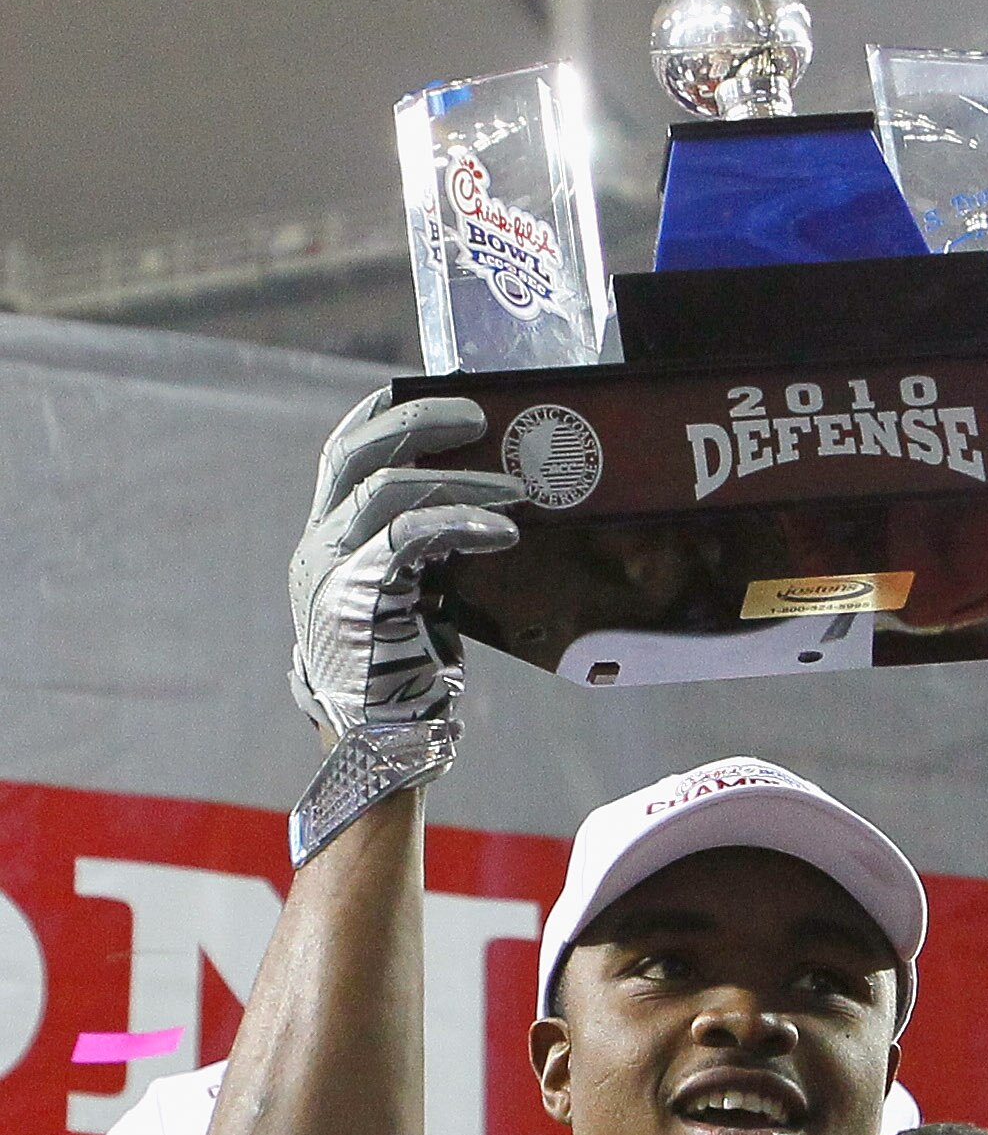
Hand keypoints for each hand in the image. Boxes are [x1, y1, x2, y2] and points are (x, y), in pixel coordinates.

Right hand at [289, 389, 521, 738]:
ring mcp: (330, 571)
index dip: (381, 414)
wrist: (381, 745)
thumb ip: (428, 550)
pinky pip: (410, 536)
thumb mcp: (416, 595)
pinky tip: (503, 530)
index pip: (342, 454)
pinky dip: (461, 523)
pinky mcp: (356, 597)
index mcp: (328, 541)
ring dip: (462, 481)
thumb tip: (487, 505)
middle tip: (480, 416)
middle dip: (418, 422)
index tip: (426, 389)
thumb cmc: (407, 674)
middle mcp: (319, 548)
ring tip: (521, 489)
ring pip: (388, 490)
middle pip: (356, 454)